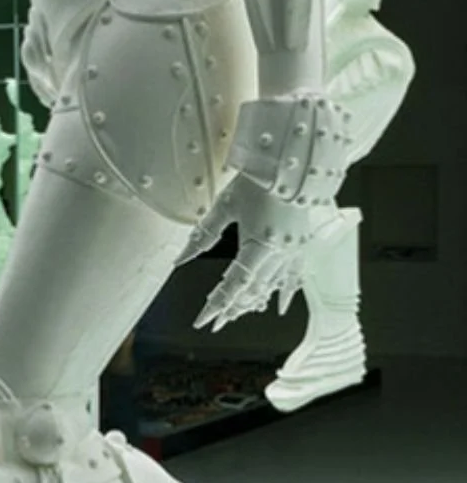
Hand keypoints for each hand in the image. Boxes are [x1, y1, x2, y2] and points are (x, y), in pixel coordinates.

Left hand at [181, 92, 352, 329]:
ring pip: (272, 286)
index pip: (233, 285)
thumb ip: (203, 235)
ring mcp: (294, 251)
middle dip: (233, 307)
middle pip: (253, 290)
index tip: (203, 320)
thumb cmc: (257, 180)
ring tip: (237, 313)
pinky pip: (293, 276)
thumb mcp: (225, 206)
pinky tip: (279, 305)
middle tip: (215, 321)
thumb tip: (180, 258)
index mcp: (259, 246)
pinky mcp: (302, 244)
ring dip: (253, 300)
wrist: (294, 162)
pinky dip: (283, 291)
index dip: (217, 304)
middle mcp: (280, 254)